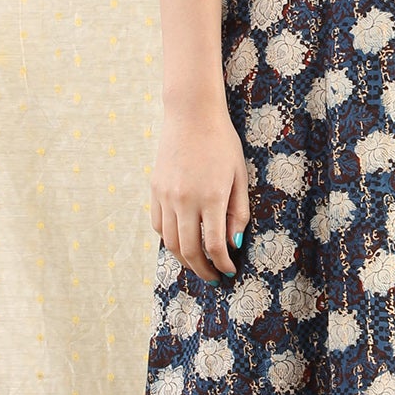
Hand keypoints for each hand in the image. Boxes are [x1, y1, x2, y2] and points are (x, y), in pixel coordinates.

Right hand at [150, 96, 250, 282]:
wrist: (191, 115)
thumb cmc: (222, 144)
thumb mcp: (239, 176)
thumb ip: (238, 213)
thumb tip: (233, 245)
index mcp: (211, 197)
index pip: (214, 245)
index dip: (223, 264)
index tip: (230, 272)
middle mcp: (185, 200)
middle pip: (189, 251)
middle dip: (203, 270)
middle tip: (214, 278)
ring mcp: (166, 196)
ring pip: (171, 242)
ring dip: (185, 260)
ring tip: (199, 264)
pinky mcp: (155, 190)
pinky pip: (159, 225)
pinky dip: (170, 240)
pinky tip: (183, 241)